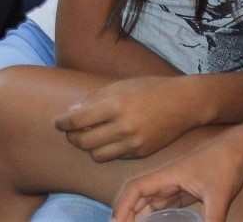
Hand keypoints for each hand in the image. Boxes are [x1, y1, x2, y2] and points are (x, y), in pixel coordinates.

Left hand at [56, 76, 210, 161]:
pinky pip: (115, 157)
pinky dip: (108, 149)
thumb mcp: (121, 85)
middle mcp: (125, 127)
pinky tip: (111, 138)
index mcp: (117, 105)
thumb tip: (70, 113)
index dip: (63, 122)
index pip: (78, 120)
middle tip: (71, 130)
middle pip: (84, 141)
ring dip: (89, 146)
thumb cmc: (151, 88)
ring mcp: (134, 143)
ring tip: (90, 135)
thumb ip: (94, 99)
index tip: (57, 122)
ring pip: (96, 155)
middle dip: (72, 136)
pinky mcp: (141, 153)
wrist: (185, 103)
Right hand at [111, 132, 242, 221]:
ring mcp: (175, 186)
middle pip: (138, 198)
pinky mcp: (184, 191)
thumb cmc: (228, 162)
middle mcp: (167, 180)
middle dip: (126, 215)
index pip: (136, 189)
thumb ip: (213, 219)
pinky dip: (152, 217)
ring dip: (138, 217)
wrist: (241, 148)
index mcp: (168, 175)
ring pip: (148, 204)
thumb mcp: (220, 194)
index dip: (122, 206)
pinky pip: (162, 207)